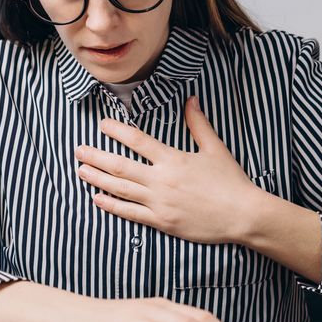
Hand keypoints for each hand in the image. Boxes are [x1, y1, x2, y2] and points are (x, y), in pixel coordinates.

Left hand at [75, 96, 262, 244]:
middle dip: (97, 157)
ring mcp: (159, 203)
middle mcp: (162, 180)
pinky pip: (131, 213)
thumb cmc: (231, 181)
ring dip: (98, 179)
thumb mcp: (215, 148)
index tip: (102, 125)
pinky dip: (112, 206)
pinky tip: (98, 199)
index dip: (117, 131)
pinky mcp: (162, 222)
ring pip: (121, 189)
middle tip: (78, 151)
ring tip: (81, 171)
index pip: (138, 141)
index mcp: (173, 159)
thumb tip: (191, 99)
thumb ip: (198, 124)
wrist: (243, 215)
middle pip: (121, 166)